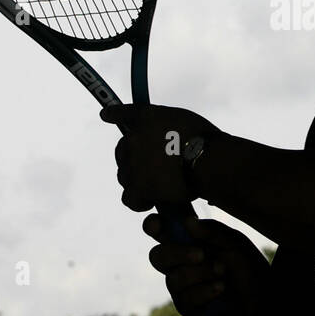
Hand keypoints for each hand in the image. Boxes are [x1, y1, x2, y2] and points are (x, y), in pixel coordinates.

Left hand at [100, 104, 216, 210]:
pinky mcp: (138, 187)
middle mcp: (134, 137)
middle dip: (133, 159)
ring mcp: (133, 163)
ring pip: (125, 175)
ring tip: (156, 185)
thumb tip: (167, 143)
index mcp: (146, 116)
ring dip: (137, 180)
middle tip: (151, 167)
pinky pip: (130, 198)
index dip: (114, 115)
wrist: (208, 159)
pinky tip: (150, 201)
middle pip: (122, 151)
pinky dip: (139, 200)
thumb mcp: (186, 121)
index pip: (123, 114)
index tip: (106, 115)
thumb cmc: (207, 139)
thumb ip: (169, 127)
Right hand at [143, 213, 270, 315]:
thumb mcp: (235, 244)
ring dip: (200, 274)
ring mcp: (182, 288)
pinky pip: (186, 299)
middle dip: (177, 253)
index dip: (152, 226)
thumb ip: (212, 233)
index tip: (158, 224)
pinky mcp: (189, 309)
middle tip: (201, 254)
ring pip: (174, 279)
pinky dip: (205, 291)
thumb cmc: (248, 268)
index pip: (161, 233)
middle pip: (157, 256)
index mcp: (188, 243)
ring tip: (223, 272)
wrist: (265, 301)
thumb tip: (187, 222)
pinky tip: (221, 288)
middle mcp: (180, 265)